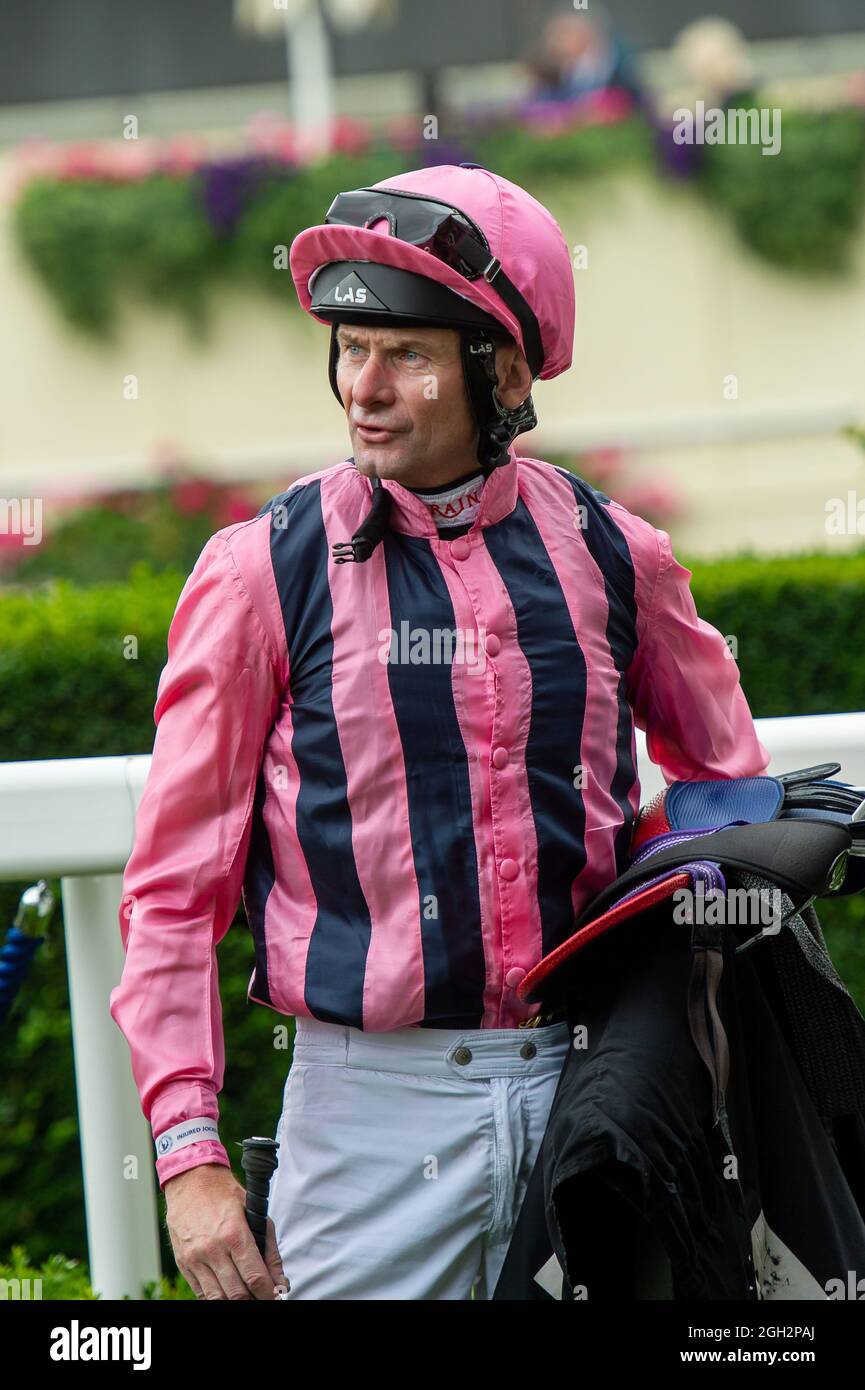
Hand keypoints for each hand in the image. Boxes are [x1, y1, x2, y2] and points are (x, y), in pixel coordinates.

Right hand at [164, 1163, 287, 1299]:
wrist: (190, 1182)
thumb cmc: (225, 1195)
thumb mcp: (254, 1212)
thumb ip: (269, 1248)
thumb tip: (279, 1281)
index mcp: (234, 1233)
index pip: (255, 1277)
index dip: (269, 1294)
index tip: (275, 1297)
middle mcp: (213, 1249)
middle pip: (237, 1293)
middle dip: (254, 1299)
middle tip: (262, 1296)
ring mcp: (195, 1258)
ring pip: (218, 1298)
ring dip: (235, 1301)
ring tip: (246, 1295)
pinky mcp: (183, 1263)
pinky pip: (202, 1293)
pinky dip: (217, 1296)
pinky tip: (227, 1289)